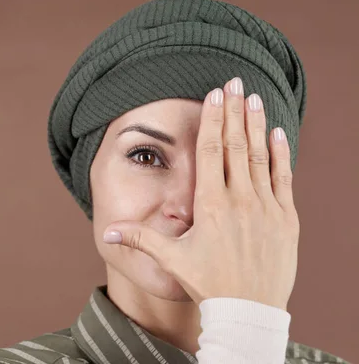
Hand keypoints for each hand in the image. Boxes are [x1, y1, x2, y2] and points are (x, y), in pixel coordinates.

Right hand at [102, 77, 298, 310]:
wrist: (248, 311)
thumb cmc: (208, 283)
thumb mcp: (171, 258)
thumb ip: (139, 239)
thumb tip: (108, 231)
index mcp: (211, 205)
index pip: (210, 152)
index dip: (212, 121)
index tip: (214, 95)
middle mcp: (240, 200)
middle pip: (235, 146)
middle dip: (233, 111)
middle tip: (234, 82)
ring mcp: (266, 208)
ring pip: (259, 157)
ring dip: (256, 125)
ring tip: (254, 98)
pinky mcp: (286, 220)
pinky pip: (283, 178)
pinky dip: (280, 154)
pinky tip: (278, 133)